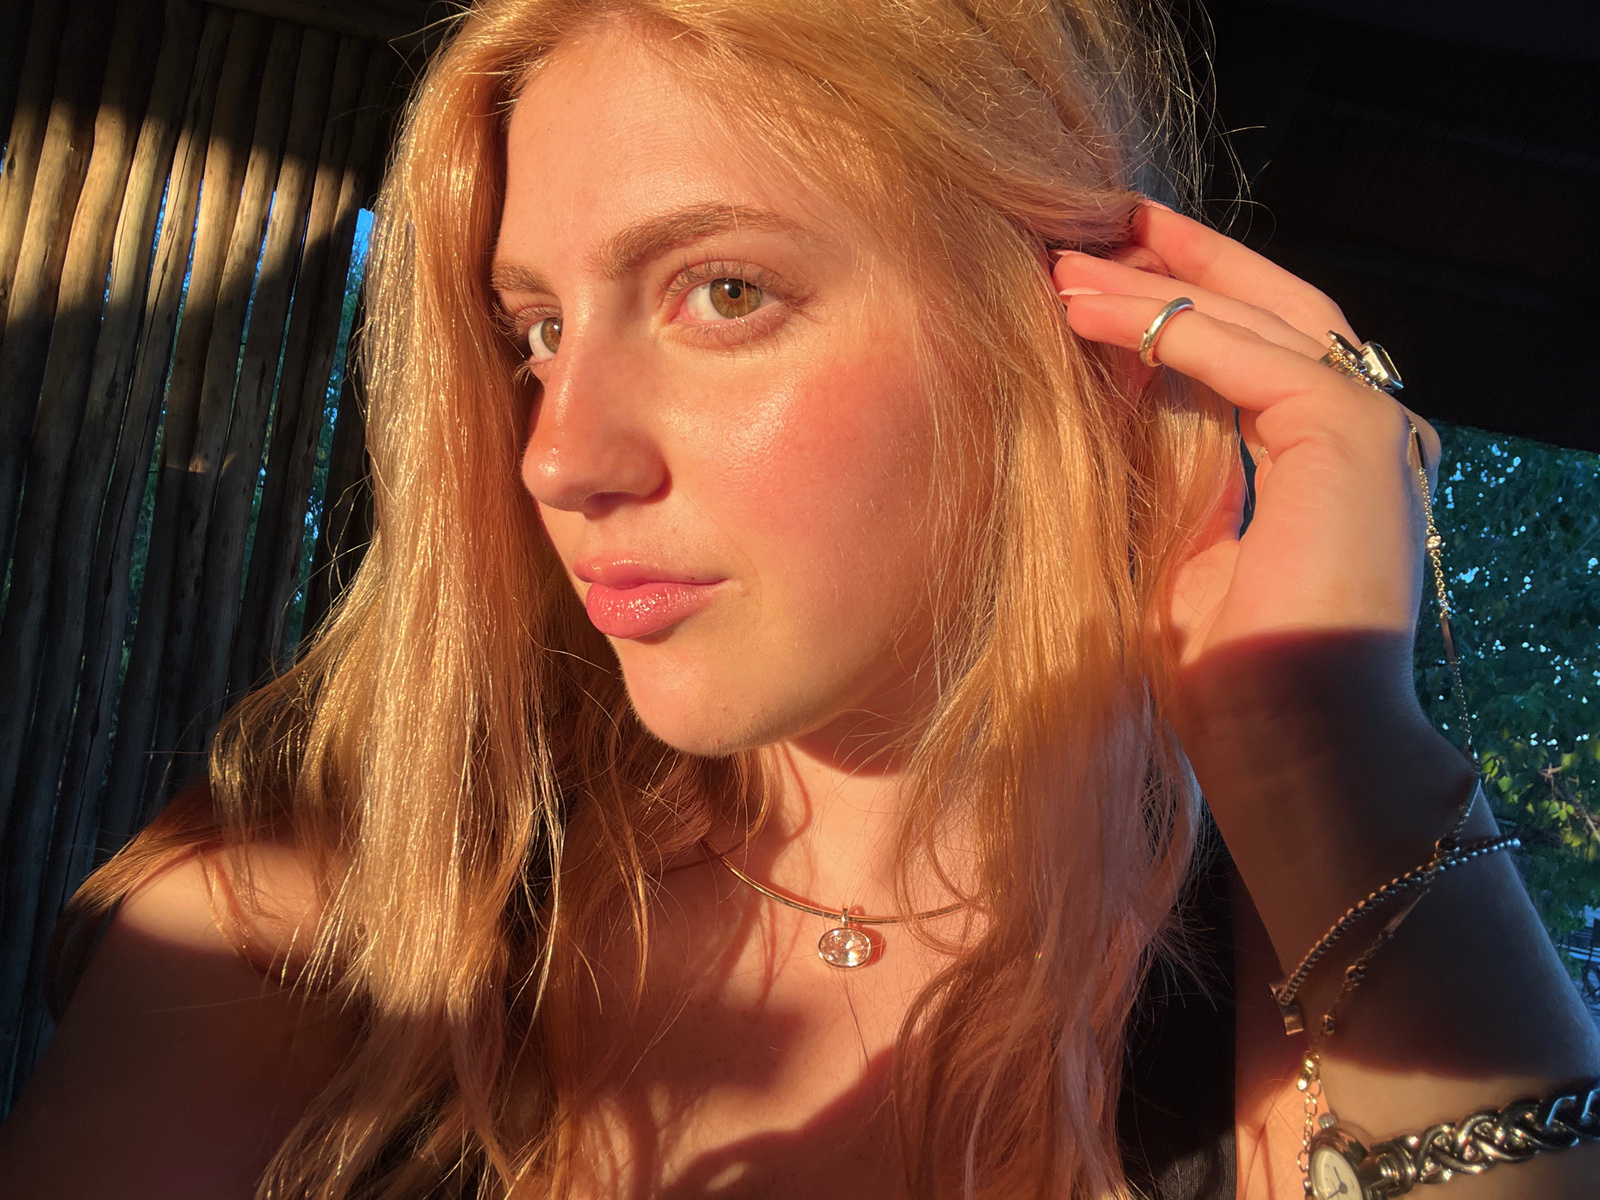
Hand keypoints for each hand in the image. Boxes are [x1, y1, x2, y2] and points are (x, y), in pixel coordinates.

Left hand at [1054, 203, 1439, 676]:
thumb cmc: (1228, 679)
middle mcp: (1362, 431)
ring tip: (1064, 265)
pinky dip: (1172, 329)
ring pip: (1259, 320)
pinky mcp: (1352, 437)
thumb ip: (1172, 466)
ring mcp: (1369, 428)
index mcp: (1327, 460)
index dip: (1182, 301)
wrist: (1288, 751)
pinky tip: (1094, 309)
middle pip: (1270, 308)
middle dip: (1179, 264)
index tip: (1102, 268)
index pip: (1257, 348)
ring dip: (1155, 289)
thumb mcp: (1182, 546)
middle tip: (1093, 225)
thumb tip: (1115, 391)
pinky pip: (1254, 356)